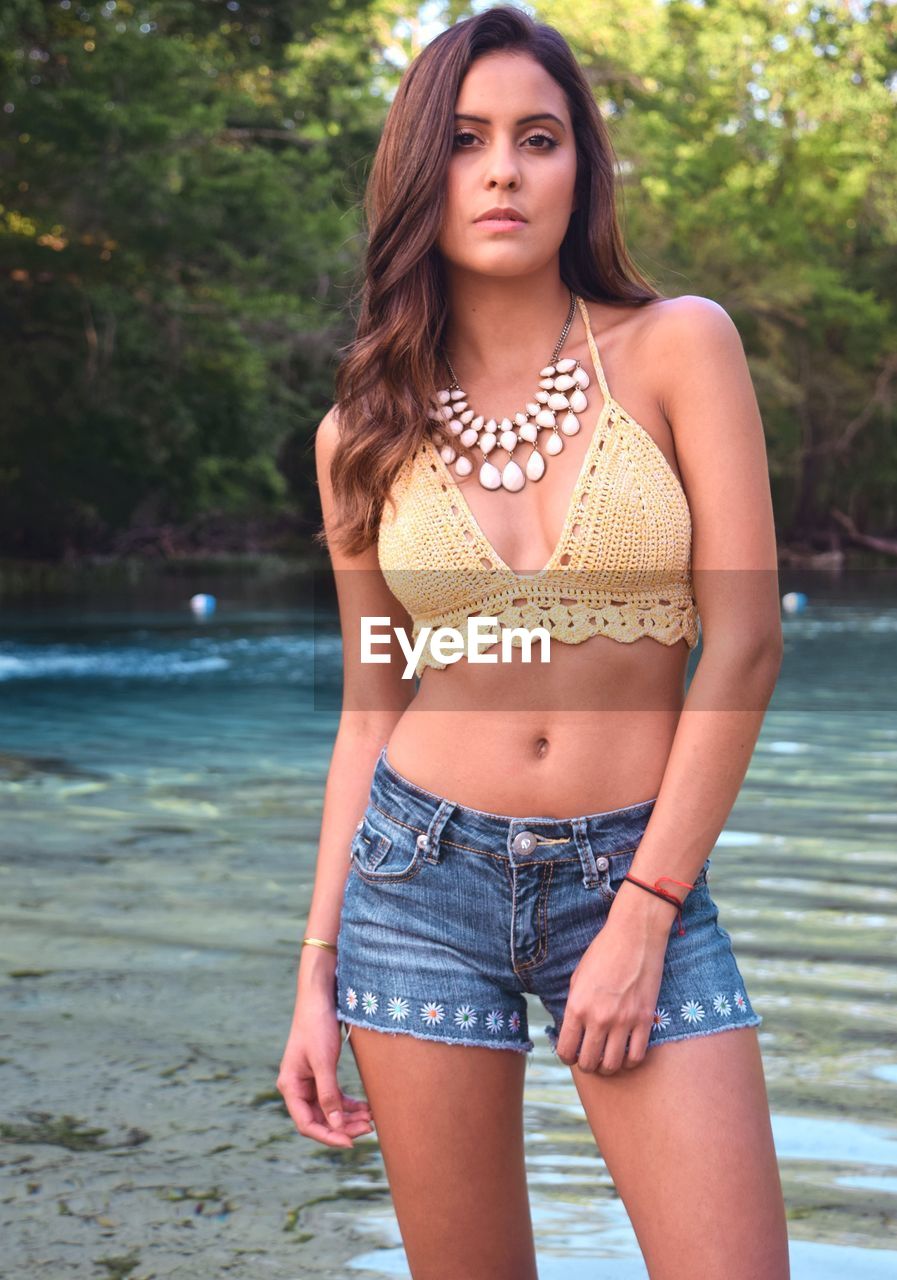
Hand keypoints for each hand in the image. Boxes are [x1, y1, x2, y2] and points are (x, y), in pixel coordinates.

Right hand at [277, 993, 374, 1147]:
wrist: (320, 997)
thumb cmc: (317, 1026)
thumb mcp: (324, 1062)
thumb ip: (328, 1095)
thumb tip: (336, 1125)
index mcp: (290, 1086)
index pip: (307, 1123)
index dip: (328, 1136)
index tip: (350, 1142)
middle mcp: (297, 1087)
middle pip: (319, 1119)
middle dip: (343, 1126)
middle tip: (368, 1129)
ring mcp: (309, 1081)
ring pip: (329, 1110)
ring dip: (348, 1117)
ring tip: (371, 1119)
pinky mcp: (321, 1074)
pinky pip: (334, 1097)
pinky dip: (349, 1104)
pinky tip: (366, 1108)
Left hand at [554, 900, 671, 1074]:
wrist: (635, 935)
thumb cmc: (603, 952)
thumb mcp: (578, 977)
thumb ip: (574, 1006)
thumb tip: (573, 1030)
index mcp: (577, 1006)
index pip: (566, 1050)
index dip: (566, 1057)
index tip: (571, 1055)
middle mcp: (599, 1018)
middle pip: (588, 1063)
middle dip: (586, 1065)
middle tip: (589, 1059)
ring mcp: (623, 1021)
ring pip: (612, 1065)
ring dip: (607, 1068)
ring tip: (606, 1060)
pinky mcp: (644, 1020)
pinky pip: (637, 1056)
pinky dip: (629, 1062)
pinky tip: (626, 1054)